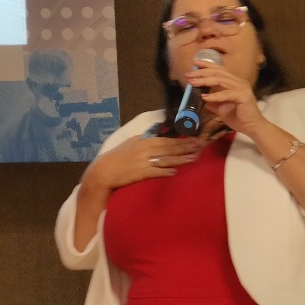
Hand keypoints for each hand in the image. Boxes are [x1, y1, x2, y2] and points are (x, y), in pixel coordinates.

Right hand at [84, 133, 203, 191]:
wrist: (104, 170)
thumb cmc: (118, 156)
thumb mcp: (132, 142)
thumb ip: (146, 137)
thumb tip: (160, 131)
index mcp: (144, 141)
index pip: (166, 140)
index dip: (181, 140)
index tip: (194, 139)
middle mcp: (145, 150)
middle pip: (169, 148)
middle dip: (185, 147)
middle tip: (200, 146)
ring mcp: (143, 161)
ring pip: (166, 159)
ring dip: (181, 159)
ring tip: (194, 158)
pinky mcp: (140, 173)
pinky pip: (155, 172)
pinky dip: (165, 171)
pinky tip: (175, 172)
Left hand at [184, 58, 265, 135]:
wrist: (252, 127)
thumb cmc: (238, 117)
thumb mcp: (220, 107)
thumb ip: (212, 101)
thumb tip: (200, 97)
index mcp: (234, 82)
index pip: (219, 69)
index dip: (207, 65)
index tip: (195, 63)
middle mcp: (239, 82)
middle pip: (218, 72)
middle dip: (201, 72)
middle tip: (188, 74)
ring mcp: (242, 88)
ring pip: (220, 80)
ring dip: (204, 80)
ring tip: (192, 82)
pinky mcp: (243, 96)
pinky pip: (226, 94)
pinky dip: (214, 95)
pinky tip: (204, 97)